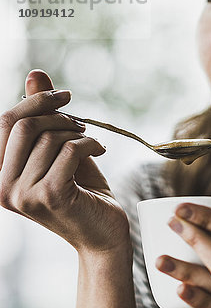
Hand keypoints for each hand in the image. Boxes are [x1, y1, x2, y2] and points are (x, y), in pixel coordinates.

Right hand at [0, 70, 129, 254]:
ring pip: (49, 138)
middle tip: (81, 122)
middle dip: (57, 114)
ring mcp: (23, 194)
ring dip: (78, 133)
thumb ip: (43, 117)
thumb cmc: (82, 193)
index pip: (3, 123)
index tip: (63, 95)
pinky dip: (90, 144)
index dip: (34, 101)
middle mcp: (1, 187)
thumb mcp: (59, 152)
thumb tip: (35, 73)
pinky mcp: (51, 196)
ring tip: (92, 143)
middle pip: (22, 126)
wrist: (103, 234)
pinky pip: (69, 151)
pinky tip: (100, 151)